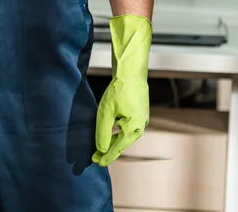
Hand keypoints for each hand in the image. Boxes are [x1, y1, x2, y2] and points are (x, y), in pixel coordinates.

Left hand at [93, 14, 151, 166]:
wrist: (131, 72)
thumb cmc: (119, 90)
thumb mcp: (106, 112)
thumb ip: (103, 133)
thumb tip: (101, 149)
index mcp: (133, 128)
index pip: (118, 148)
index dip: (107, 157)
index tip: (97, 164)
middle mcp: (140, 126)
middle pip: (122, 144)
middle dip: (109, 151)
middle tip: (95, 158)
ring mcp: (142, 119)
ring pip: (126, 136)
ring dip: (113, 142)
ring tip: (101, 148)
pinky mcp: (140, 113)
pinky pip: (128, 128)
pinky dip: (118, 133)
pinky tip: (111, 134)